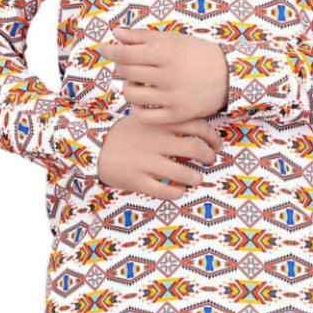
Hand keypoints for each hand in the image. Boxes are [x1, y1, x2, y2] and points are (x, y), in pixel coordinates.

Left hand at [97, 26, 228, 125]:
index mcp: (167, 53)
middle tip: (125, 64)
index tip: (104, 48)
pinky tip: (142, 100)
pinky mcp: (177, 115)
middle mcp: (168, 75)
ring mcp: (172, 97)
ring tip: (137, 82)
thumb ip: (142, 36)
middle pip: (127, 72)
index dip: (111, 51)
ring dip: (128, 86)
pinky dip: (137, 108)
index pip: (126, 54)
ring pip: (131, 94)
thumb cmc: (196, 53)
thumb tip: (115, 34)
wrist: (228, 75)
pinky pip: (144, 116)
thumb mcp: (173, 39)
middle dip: (120, 67)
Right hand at [97, 111, 223, 199]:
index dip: (213, 137)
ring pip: (184, 173)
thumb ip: (169, 121)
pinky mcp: (137, 180)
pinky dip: (177, 192)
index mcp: (160, 123)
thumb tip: (202, 127)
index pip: (198, 125)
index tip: (217, 145)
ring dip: (196, 177)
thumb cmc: (127, 133)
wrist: (95, 147)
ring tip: (196, 178)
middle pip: (195, 149)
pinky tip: (179, 190)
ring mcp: (146, 161)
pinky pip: (165, 191)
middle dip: (208, 157)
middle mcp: (155, 141)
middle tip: (209, 160)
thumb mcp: (147, 119)